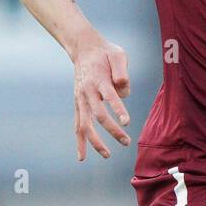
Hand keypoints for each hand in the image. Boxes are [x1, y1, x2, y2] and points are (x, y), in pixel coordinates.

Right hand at [72, 36, 131, 160]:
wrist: (84, 49)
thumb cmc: (105, 54)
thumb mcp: (117, 54)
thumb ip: (121, 70)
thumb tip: (123, 87)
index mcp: (98, 79)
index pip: (109, 97)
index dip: (117, 110)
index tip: (127, 122)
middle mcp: (87, 91)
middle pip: (98, 115)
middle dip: (112, 130)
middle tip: (126, 142)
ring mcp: (80, 99)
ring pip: (85, 124)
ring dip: (95, 141)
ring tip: (107, 155)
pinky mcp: (78, 104)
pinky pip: (78, 125)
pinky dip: (79, 141)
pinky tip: (82, 156)